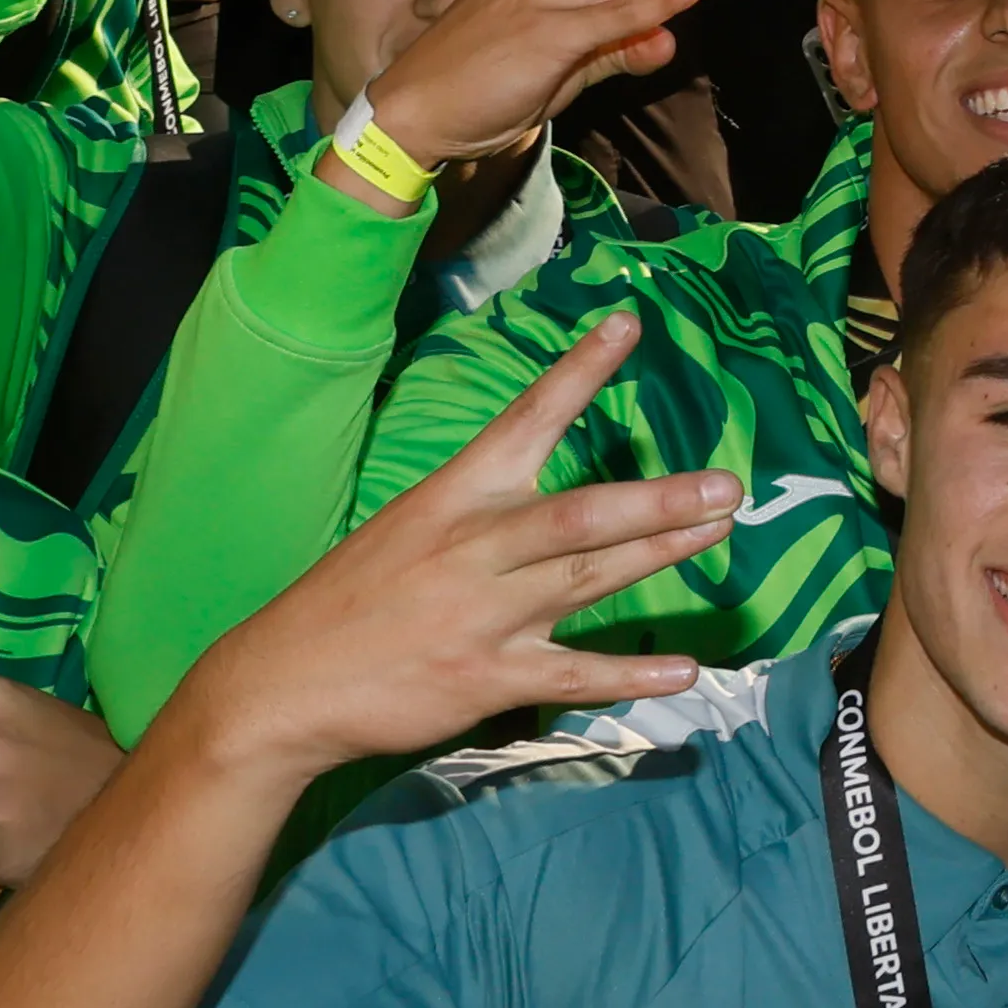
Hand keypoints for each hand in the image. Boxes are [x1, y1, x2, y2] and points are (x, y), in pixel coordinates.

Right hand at [164, 314, 740, 784]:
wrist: (280, 684)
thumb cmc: (354, 599)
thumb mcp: (410, 527)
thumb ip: (486, 513)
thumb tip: (554, 505)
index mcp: (455, 496)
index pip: (526, 419)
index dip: (580, 371)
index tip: (628, 323)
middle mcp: (476, 547)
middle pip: (579, 515)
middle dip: (658, 499)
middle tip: (727, 484)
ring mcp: (485, 614)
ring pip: (588, 579)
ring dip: (661, 556)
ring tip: (719, 530)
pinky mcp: (488, 677)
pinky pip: (574, 672)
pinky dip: (631, 673)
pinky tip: (684, 670)